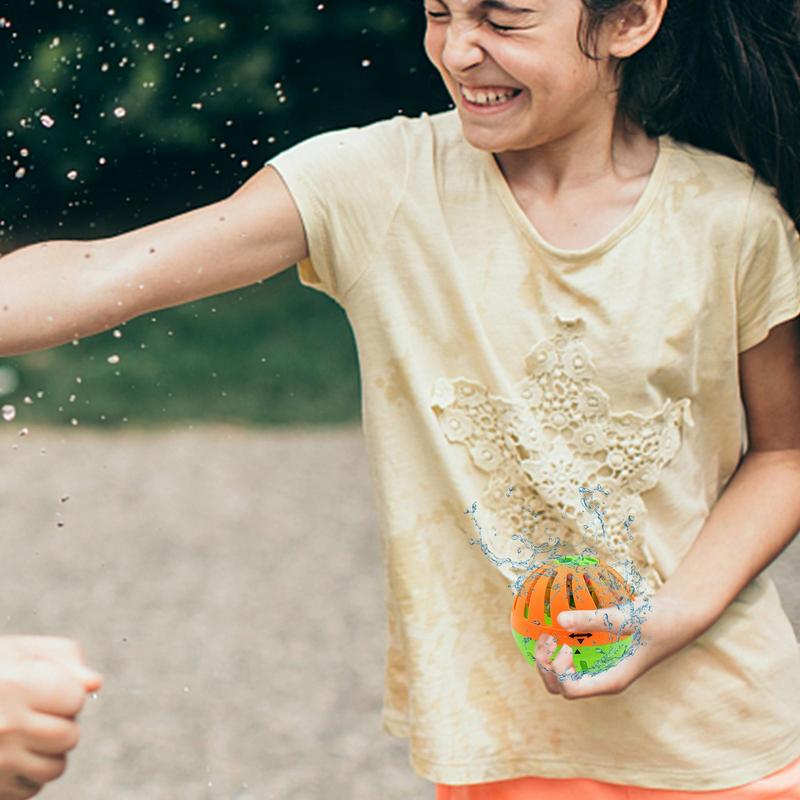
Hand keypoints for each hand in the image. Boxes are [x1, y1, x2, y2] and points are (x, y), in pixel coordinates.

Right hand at [0, 636, 102, 798]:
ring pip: (54, 768)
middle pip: (69, 737)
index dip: (66, 693)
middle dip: (61, 724)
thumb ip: (65, 660)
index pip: (75, 700)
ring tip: (26, 735)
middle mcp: (5, 726)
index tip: (45, 689)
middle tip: (37, 715)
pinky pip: (31, 788)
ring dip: (48, 753)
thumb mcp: (22, 651)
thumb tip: (95, 684)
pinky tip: (10, 754)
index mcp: (16, 686)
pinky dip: (27, 774)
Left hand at [534, 592, 684, 699]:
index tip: (564, 644)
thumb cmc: (658, 619)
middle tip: (547, 637)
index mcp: (613, 680)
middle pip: (561, 690)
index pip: (572, 691)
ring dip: (548, 662)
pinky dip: (557, 654)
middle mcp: (604, 680)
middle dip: (545, 668)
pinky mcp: (601, 660)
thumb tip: (559, 619)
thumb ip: (594, 619)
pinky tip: (556, 631)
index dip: (559, 671)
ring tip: (549, 635)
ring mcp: (602, 672)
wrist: (679, 616)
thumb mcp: (629, 617)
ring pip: (563, 681)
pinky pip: (572, 665)